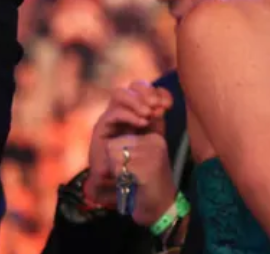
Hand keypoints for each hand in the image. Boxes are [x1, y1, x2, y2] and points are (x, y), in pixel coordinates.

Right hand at [85, 81, 174, 217]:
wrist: (126, 183)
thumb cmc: (144, 160)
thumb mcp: (156, 136)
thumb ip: (158, 119)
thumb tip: (163, 105)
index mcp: (140, 109)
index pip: (149, 89)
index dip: (160, 92)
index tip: (169, 105)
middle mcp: (124, 110)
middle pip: (133, 86)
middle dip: (148, 92)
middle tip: (158, 107)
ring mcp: (111, 117)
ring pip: (120, 93)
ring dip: (137, 101)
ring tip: (148, 114)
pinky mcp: (101, 129)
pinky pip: (113, 113)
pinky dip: (128, 114)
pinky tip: (141, 123)